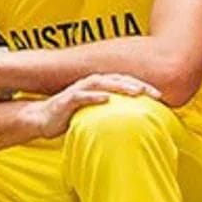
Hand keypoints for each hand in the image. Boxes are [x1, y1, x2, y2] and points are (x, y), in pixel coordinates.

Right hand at [25, 73, 162, 137]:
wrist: (40, 119)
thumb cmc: (69, 117)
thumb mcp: (93, 113)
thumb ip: (110, 112)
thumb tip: (133, 121)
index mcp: (97, 86)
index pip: (123, 82)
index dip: (142, 86)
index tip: (160, 96)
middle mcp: (89, 84)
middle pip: (116, 79)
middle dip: (136, 84)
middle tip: (154, 93)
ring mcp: (77, 90)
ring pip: (102, 83)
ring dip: (119, 86)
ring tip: (135, 92)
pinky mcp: (66, 100)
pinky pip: (81, 96)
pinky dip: (95, 96)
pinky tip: (107, 99)